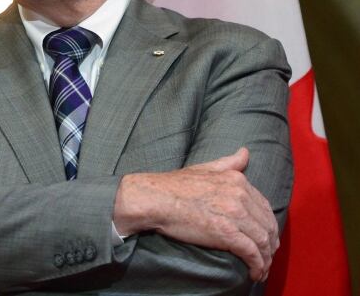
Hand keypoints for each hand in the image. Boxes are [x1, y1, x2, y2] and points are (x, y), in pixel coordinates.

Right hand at [113, 148, 278, 280]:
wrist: (155, 198)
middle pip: (267, 225)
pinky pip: (251, 253)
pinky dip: (257, 266)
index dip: (268, 225)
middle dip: (270, 245)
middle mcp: (240, 196)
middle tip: (266, 257)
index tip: (265, 237)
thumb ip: (228, 163)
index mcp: (237, 180)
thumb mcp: (204, 168)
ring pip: (263, 241)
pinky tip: (255, 273)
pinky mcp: (226, 233)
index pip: (264, 207)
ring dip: (266, 259)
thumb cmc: (174, 185)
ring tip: (261, 269)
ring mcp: (234, 214)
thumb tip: (245, 152)